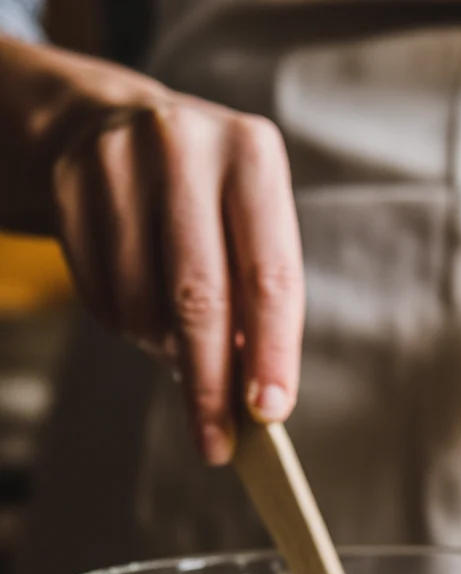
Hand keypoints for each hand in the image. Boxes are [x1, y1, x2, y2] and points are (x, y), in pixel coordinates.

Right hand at [49, 67, 303, 463]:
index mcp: (253, 156)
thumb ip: (255, 301)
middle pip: (199, 299)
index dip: (270, 352)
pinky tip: (136, 304)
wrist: (109, 124)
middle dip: (209, 384)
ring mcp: (119, 161)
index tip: (268, 413)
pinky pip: (100, 297)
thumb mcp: (247, 225)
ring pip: (142, 305)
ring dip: (162, 349)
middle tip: (215, 441)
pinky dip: (123, 326)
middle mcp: (187, 146)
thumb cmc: (204, 200)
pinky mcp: (70, 186)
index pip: (269, 276)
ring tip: (174, 338)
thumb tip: (252, 400)